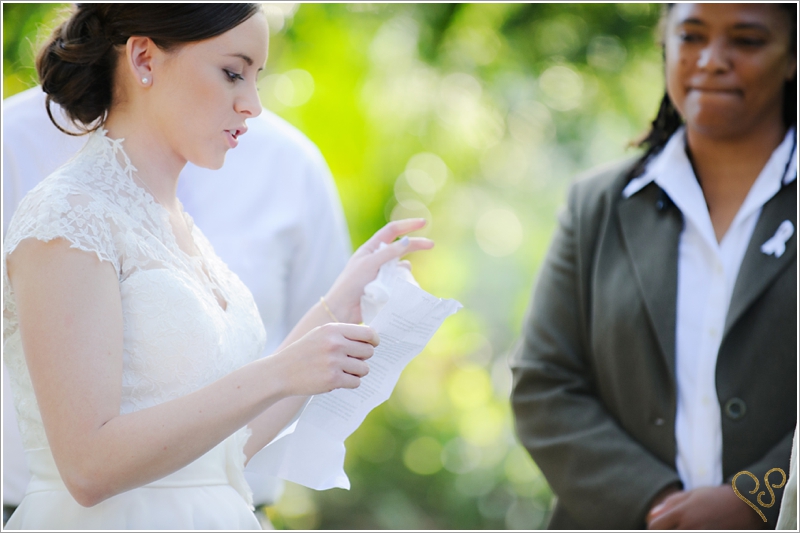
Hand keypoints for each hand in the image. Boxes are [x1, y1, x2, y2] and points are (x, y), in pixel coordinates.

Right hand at [272, 322, 378, 396]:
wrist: (280, 372)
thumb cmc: (303, 353)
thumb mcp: (320, 334)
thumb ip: (343, 334)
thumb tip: (370, 338)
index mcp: (333, 330)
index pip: (367, 333)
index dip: (374, 340)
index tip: (372, 345)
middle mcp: (335, 344)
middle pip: (368, 352)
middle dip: (363, 358)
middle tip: (351, 361)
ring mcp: (334, 362)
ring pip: (364, 369)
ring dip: (356, 372)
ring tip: (342, 371)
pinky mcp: (333, 379)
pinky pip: (356, 382)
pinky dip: (350, 382)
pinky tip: (338, 379)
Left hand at [324, 218, 433, 322]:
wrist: (343, 309)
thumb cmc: (351, 284)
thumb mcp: (369, 264)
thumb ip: (389, 252)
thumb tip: (408, 241)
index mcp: (371, 248)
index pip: (392, 231)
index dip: (408, 225)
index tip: (423, 223)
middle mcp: (377, 258)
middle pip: (401, 247)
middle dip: (416, 245)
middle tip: (432, 245)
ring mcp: (382, 273)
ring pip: (402, 266)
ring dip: (403, 271)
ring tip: (392, 282)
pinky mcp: (386, 287)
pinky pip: (400, 281)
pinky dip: (403, 283)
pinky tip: (397, 291)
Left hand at [646, 485, 767, 528]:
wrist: (748, 506)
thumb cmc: (718, 498)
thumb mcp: (693, 494)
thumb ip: (670, 504)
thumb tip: (650, 515)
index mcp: (682, 513)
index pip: (654, 526)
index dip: (653, 527)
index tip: (658, 526)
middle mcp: (690, 527)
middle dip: (666, 531)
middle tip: (673, 526)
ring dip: (679, 532)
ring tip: (687, 526)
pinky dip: (692, 532)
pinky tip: (696, 528)